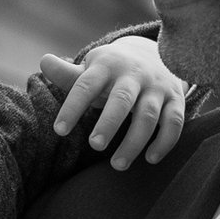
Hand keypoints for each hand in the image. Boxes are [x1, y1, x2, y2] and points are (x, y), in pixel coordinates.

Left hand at [41, 35, 185, 169]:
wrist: (154, 54)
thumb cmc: (112, 70)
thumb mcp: (92, 68)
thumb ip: (68, 73)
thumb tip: (43, 62)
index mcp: (106, 66)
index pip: (86, 85)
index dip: (73, 107)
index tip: (59, 131)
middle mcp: (133, 75)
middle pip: (122, 99)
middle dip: (109, 122)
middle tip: (95, 145)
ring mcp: (157, 87)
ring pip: (148, 115)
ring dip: (134, 141)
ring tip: (117, 165)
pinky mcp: (176, 99)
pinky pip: (174, 122)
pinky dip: (165, 141)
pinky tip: (150, 159)